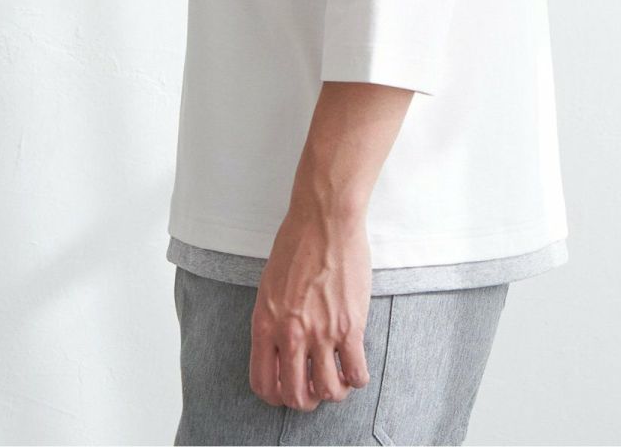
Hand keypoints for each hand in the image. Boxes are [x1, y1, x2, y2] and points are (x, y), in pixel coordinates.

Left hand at [248, 202, 372, 410]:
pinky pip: (356, 373)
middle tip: (315, 388)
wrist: (325, 219)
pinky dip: (357, 378)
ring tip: (338, 378)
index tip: (288, 389)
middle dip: (306, 400)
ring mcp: (321, 332)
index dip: (276, 396)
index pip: (263, 382)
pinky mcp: (350, 325)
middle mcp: (290, 334)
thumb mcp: (269, 285)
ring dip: (334, 392)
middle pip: (295, 396)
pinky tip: (356, 365)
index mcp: (265, 323)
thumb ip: (273, 319)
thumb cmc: (297, 243)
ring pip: (328, 391)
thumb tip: (281, 347)